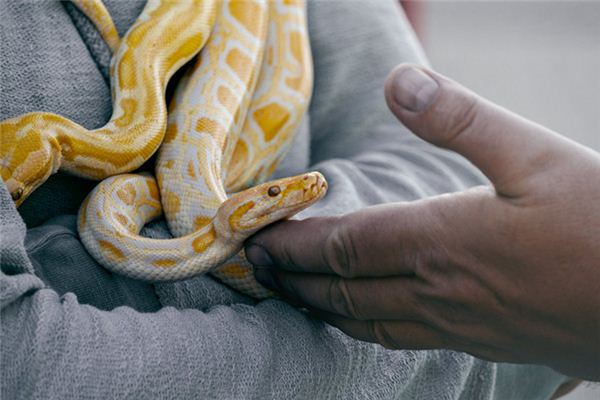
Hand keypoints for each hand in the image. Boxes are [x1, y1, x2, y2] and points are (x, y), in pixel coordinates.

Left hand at [245, 64, 599, 379]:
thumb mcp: (534, 154)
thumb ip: (461, 120)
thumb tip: (399, 83)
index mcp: (442, 241)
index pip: (344, 246)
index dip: (296, 243)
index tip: (259, 237)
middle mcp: (438, 290)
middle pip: (344, 289)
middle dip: (294, 278)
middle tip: (256, 269)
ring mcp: (459, 324)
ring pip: (367, 321)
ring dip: (322, 307)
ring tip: (293, 296)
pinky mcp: (482, 343)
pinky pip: (402, 340)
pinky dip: (365, 328)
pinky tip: (363, 321)